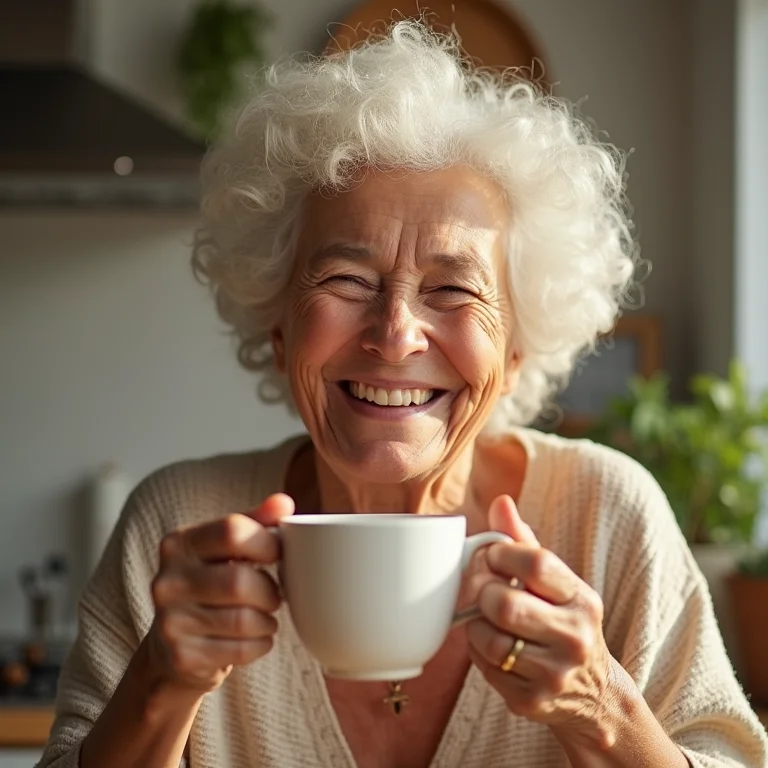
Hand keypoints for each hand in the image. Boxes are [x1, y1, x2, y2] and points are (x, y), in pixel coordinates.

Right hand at [145, 493, 293, 693]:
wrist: (171, 649)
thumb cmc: (210, 587)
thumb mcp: (224, 549)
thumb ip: (254, 522)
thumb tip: (283, 503)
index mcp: (179, 544)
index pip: (231, 530)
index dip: (266, 542)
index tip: (277, 554)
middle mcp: (167, 580)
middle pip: (240, 581)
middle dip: (270, 590)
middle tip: (275, 595)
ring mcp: (170, 621)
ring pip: (243, 619)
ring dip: (268, 620)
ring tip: (266, 617)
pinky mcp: (181, 657)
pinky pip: (241, 650)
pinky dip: (261, 644)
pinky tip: (256, 638)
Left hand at [466, 495, 614, 742]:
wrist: (594, 695)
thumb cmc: (563, 622)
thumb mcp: (556, 583)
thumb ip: (524, 543)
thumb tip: (500, 502)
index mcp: (582, 599)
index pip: (536, 563)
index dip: (501, 553)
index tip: (492, 556)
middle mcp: (575, 637)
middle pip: (505, 604)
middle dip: (482, 591)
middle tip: (480, 589)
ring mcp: (554, 673)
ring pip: (490, 639)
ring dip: (475, 624)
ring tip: (483, 618)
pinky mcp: (530, 701)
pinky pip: (485, 667)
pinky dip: (478, 652)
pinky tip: (489, 645)